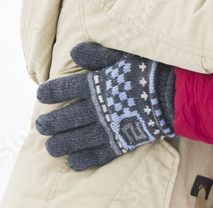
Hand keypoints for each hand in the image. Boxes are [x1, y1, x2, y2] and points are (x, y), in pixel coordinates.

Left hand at [35, 42, 176, 170]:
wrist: (172, 94)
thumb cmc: (147, 70)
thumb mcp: (121, 56)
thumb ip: (96, 55)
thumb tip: (74, 52)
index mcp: (95, 85)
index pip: (65, 89)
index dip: (51, 92)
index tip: (40, 95)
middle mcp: (97, 109)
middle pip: (66, 117)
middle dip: (50, 122)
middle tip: (39, 126)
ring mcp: (107, 128)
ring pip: (76, 139)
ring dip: (60, 143)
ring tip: (50, 147)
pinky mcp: (119, 144)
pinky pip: (97, 155)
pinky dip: (83, 159)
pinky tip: (73, 161)